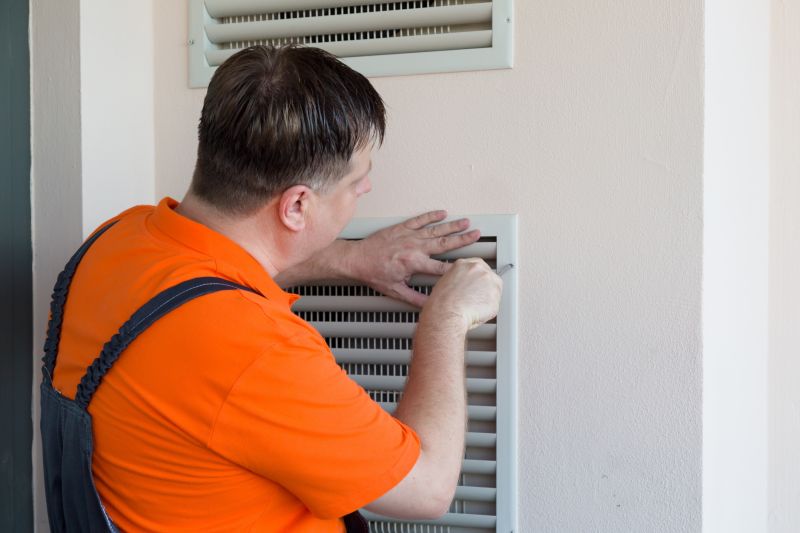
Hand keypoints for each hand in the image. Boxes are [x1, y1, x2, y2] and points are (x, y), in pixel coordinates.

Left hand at [349, 211, 479, 306]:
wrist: (356, 259)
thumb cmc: (373, 274)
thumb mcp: (395, 291)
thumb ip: (416, 298)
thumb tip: (431, 305)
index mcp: (414, 263)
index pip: (441, 267)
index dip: (456, 269)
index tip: (468, 268)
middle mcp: (414, 247)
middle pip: (444, 243)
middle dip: (462, 239)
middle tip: (476, 235)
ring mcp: (408, 235)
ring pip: (435, 229)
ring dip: (452, 226)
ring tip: (466, 222)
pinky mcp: (401, 228)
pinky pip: (419, 220)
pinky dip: (431, 216)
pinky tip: (442, 213)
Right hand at [424, 258, 502, 330]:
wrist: (446, 313)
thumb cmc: (441, 302)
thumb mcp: (446, 281)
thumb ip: (460, 278)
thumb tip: (465, 284)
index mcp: (464, 264)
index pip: (479, 265)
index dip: (478, 277)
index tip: (476, 284)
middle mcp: (479, 269)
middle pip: (489, 276)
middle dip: (485, 287)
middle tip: (475, 298)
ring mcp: (489, 281)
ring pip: (495, 289)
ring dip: (487, 297)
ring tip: (474, 306)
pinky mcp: (495, 296)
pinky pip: (495, 303)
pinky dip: (489, 309)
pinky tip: (478, 311)